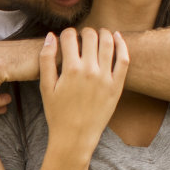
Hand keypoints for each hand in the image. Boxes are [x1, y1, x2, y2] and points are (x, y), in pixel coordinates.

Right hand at [40, 28, 128, 152]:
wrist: (75, 136)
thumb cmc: (57, 113)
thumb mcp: (45, 87)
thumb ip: (46, 60)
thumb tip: (51, 36)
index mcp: (70, 69)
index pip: (70, 37)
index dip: (66, 33)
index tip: (66, 37)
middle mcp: (90, 70)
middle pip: (90, 36)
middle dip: (84, 32)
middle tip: (82, 36)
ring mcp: (106, 77)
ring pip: (108, 43)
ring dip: (103, 33)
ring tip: (99, 34)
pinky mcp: (117, 85)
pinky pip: (124, 59)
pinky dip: (122, 44)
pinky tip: (117, 37)